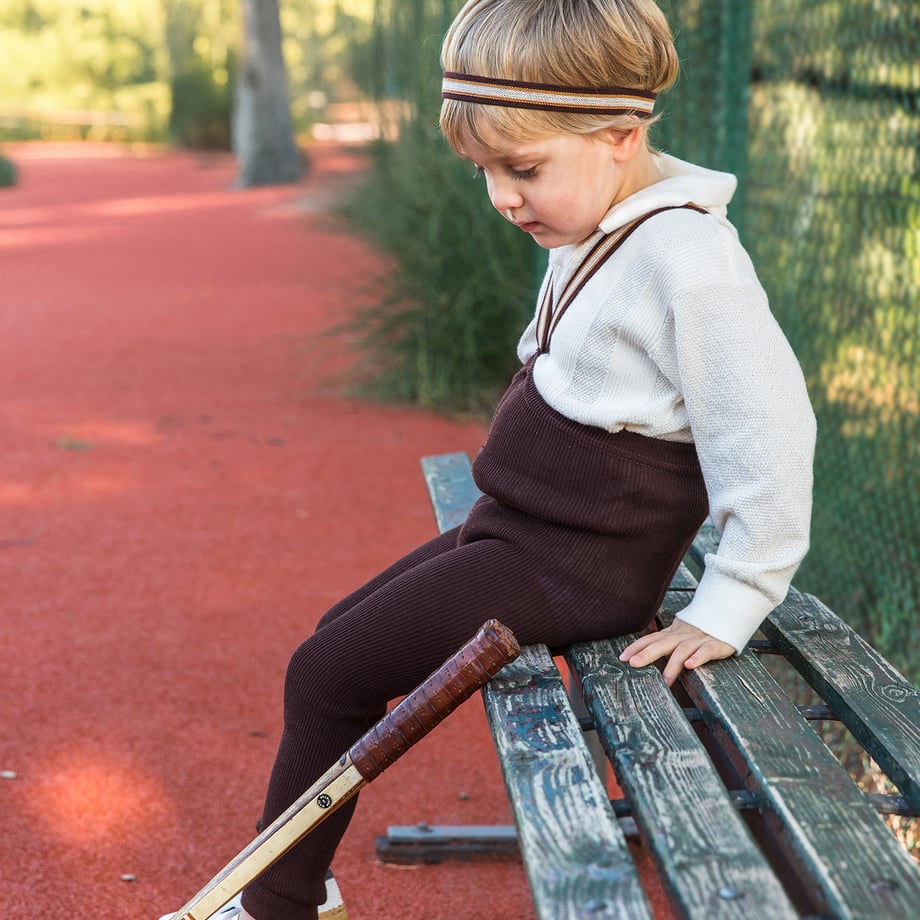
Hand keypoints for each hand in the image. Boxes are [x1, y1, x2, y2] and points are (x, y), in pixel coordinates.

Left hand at [618, 620, 735, 686]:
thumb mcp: (680, 635)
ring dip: (673, 665)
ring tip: (665, 680)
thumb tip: (642, 653)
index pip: (651, 639)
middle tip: (633, 664)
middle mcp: (683, 635)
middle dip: (647, 653)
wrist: (728, 616)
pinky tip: (690, 665)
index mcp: (673, 633)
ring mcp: (699, 639)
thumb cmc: (701, 630)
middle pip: (662, 643)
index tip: (622, 657)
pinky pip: (706, 651)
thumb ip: (665, 642)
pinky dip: (698, 657)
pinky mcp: (716, 644)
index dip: (637, 647)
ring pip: (683, 650)